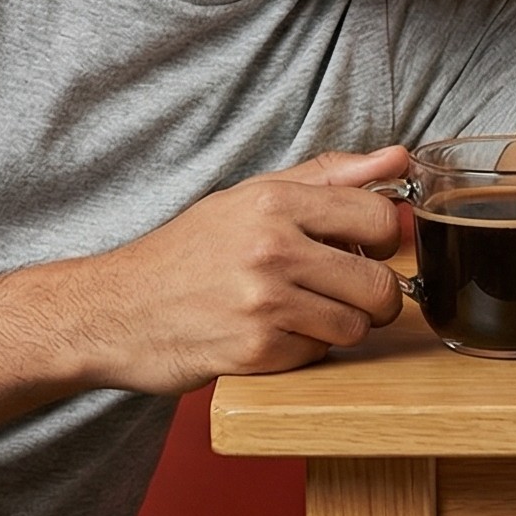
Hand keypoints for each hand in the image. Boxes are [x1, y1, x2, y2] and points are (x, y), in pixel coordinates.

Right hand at [74, 147, 410, 394]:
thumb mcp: (250, 198)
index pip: (378, 220)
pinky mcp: (255, 352)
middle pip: (379, 285)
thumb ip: (329, 177)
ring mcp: (263, 303)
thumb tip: (399, 159)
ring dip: (337, 326)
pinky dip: (302, 350)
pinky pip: (317, 356)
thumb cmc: (188, 252)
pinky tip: (270, 334)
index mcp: (274, 202)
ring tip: (300, 312)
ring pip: (354, 327)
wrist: (116, 310)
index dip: (382, 242)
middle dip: (372, 297)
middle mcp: (271, 249)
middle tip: (343, 293)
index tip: (362, 249)